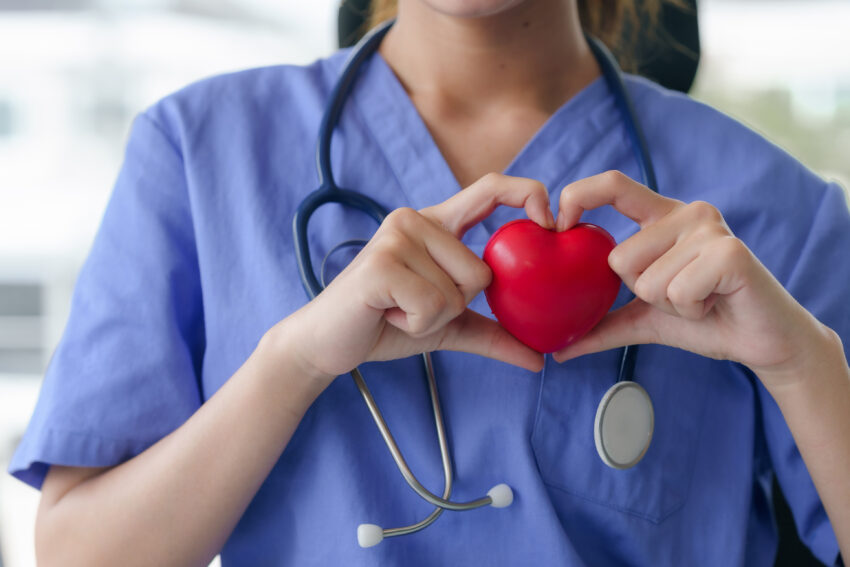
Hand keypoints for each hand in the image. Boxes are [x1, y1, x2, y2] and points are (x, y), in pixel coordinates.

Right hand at [274, 173, 550, 382]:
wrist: (328, 343)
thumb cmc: (386, 324)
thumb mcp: (447, 326)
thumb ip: (493, 334)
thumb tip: (542, 358)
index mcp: (436, 223)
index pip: (491, 188)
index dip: (527, 193)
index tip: (550, 223)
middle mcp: (416, 219)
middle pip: (481, 270)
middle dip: (456, 305)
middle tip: (414, 305)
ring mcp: (396, 237)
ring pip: (458, 292)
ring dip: (432, 318)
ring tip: (397, 310)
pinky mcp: (381, 263)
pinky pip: (433, 305)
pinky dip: (416, 324)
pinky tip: (388, 315)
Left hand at [552, 171, 834, 389]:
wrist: (761, 342)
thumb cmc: (704, 321)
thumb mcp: (643, 320)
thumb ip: (602, 325)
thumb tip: (557, 350)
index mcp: (662, 216)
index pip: (612, 184)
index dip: (578, 196)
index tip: (559, 227)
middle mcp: (685, 212)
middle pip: (619, 258)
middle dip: (643, 293)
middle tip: (682, 295)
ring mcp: (709, 228)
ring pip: (646, 280)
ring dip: (670, 305)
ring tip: (701, 299)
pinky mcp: (729, 252)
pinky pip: (676, 292)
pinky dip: (690, 312)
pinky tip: (714, 304)